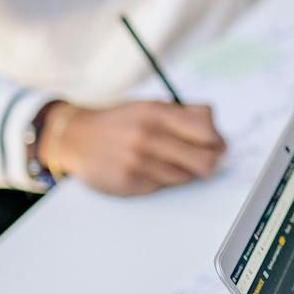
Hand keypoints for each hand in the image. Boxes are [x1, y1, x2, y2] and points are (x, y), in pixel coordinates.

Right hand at [43, 101, 225, 196]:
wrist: (75, 137)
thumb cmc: (120, 122)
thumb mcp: (150, 106)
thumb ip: (186, 114)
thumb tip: (217, 133)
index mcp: (157, 112)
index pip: (207, 133)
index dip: (218, 143)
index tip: (218, 146)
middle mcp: (147, 136)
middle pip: (204, 161)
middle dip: (210, 164)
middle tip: (205, 162)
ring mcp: (137, 162)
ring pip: (185, 178)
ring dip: (183, 172)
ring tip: (166, 162)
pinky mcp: (129, 183)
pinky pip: (162, 187)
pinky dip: (161, 180)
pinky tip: (148, 169)